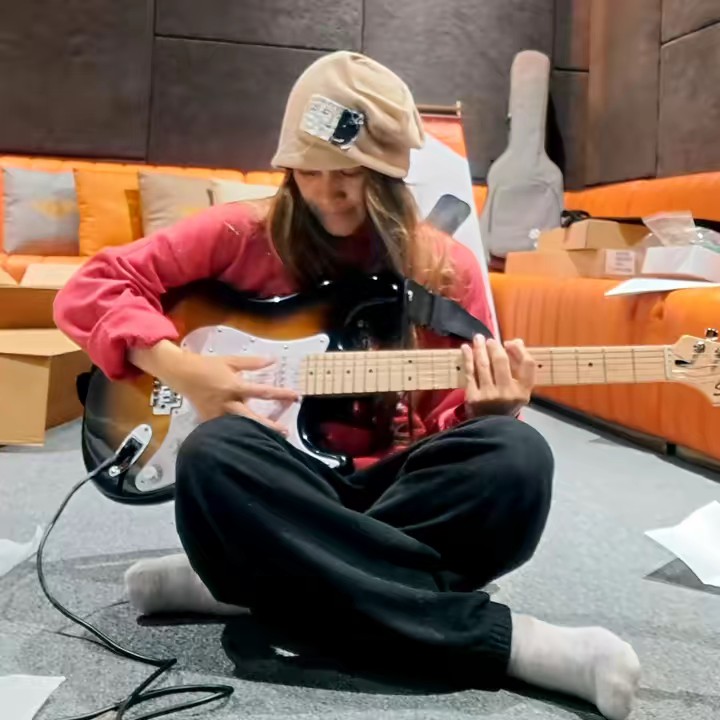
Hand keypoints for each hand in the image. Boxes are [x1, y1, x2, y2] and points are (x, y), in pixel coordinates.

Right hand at [170, 352, 297, 432]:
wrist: (182, 374)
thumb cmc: (208, 366)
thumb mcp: (232, 361)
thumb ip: (253, 363)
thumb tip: (273, 360)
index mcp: (235, 387)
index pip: (263, 391)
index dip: (281, 394)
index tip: (296, 396)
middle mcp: (228, 403)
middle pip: (253, 418)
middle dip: (270, 426)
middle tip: (285, 432)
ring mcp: (218, 415)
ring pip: (239, 428)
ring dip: (254, 433)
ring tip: (270, 441)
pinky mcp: (210, 421)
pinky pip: (225, 430)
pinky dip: (236, 435)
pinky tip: (247, 441)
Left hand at [461, 335, 535, 417]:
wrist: (489, 429)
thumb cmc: (505, 406)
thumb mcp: (519, 392)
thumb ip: (520, 369)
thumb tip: (515, 342)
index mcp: (523, 391)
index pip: (528, 364)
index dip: (519, 350)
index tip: (509, 342)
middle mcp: (508, 392)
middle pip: (502, 362)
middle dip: (494, 347)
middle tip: (489, 340)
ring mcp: (489, 395)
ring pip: (484, 365)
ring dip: (480, 348)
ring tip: (478, 339)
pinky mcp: (473, 397)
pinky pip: (470, 372)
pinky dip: (467, 358)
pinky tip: (465, 348)